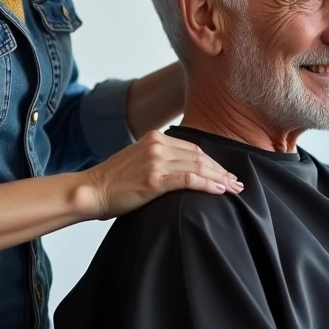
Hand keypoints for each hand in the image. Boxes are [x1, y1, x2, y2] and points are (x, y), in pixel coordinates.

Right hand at [79, 131, 244, 219]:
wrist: (92, 190)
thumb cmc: (114, 180)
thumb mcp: (138, 159)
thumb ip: (159, 158)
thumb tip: (184, 168)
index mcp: (155, 137)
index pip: (193, 148)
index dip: (213, 161)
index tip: (226, 173)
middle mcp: (157, 145)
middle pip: (199, 156)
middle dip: (221, 170)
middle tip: (237, 183)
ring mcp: (156, 162)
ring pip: (198, 167)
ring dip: (219, 178)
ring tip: (233, 189)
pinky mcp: (154, 180)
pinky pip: (188, 180)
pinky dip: (207, 184)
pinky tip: (219, 191)